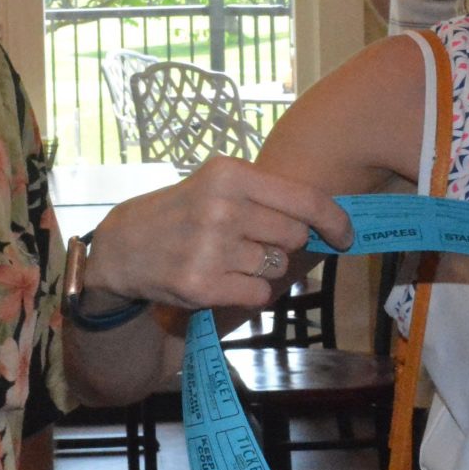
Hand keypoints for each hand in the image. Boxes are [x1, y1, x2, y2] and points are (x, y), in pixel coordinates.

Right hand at [86, 156, 353, 314]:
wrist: (123, 246)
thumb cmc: (182, 213)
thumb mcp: (217, 186)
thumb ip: (268, 198)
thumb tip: (327, 222)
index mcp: (230, 174)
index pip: (305, 200)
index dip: (334, 220)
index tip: (345, 236)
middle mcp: (221, 207)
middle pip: (294, 237)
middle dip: (284, 245)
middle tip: (253, 244)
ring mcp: (210, 247)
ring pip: (277, 268)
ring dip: (263, 270)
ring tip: (228, 260)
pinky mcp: (201, 285)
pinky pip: (260, 295)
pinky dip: (251, 293)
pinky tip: (223, 281)